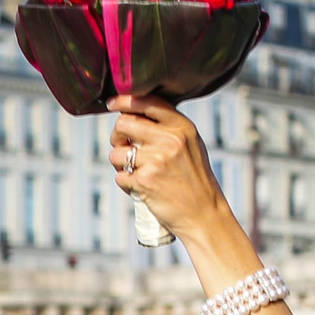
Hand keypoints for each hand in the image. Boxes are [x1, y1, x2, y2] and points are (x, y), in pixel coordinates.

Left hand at [108, 96, 229, 239]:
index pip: (147, 102)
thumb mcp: (190, 144)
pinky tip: (142, 188)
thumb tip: (130, 112)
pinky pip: (120, 176)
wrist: (203, 214)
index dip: (124, 100)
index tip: (111, 103)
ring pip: (116, 153)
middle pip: (123, 124)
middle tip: (125, 147)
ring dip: (121, 164)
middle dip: (117, 136)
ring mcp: (157, 160)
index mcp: (182, 127)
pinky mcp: (145, 181)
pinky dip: (126, 184)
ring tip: (138, 172)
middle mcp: (170, 139)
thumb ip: (167, 127)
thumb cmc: (193, 179)